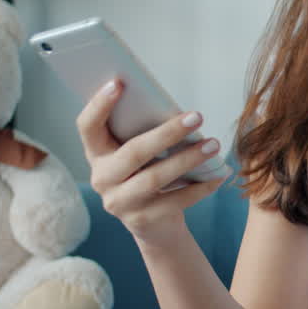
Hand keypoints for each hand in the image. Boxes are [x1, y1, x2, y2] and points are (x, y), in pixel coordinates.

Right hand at [76, 78, 225, 247]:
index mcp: (98, 154)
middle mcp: (102, 178)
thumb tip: (178, 110)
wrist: (155, 225)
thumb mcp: (143, 154)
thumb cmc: (150, 174)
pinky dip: (201, 186)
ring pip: (154, 178)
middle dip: (167, 133)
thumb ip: (146, 133)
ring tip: (214, 145)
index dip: (99, 105)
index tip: (119, 82)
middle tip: (197, 116)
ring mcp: (120, 203)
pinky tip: (219, 174)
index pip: (87, 127)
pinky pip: (176, 201)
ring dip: (188, 159)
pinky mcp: (142, 221)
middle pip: (133, 152)